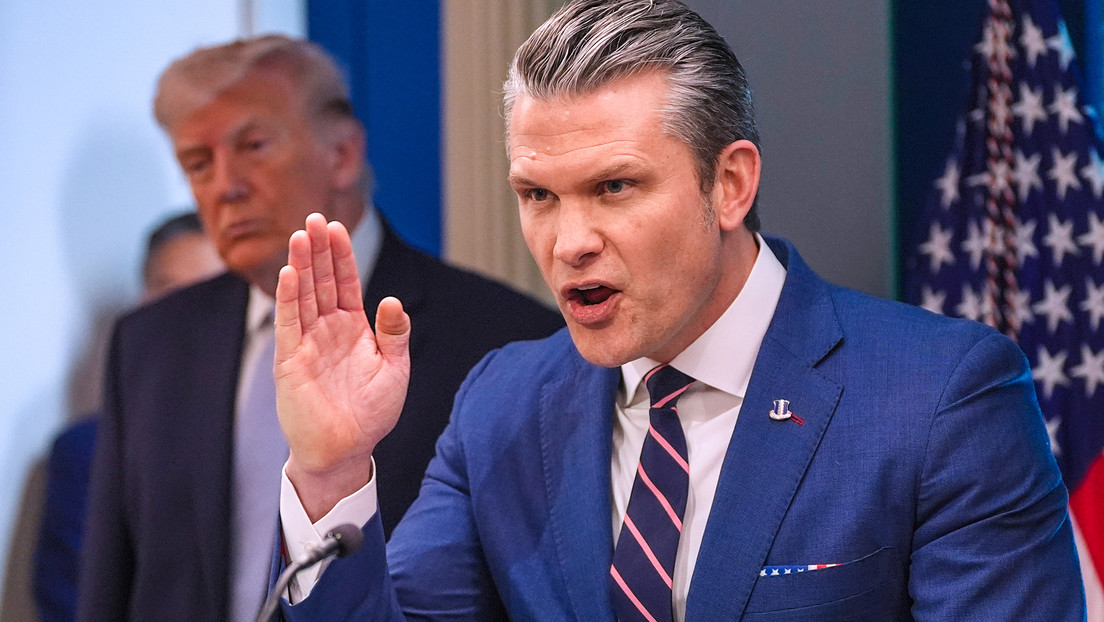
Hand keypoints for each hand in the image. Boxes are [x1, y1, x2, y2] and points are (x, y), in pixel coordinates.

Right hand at [274, 213, 410, 518]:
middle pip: (322, 281)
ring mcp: (307, 343)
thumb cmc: (370, 414)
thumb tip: (393, 299)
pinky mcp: (291, 361)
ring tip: (300, 235)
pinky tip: (289, 273)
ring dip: (301, 265)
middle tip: (314, 217)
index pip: (345, 283)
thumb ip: (394, 334)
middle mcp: (327, 330)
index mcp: (352, 328)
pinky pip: (289, 324)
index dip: (341, 255)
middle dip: (319, 250)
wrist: (346, 451)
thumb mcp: (394, 370)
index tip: (336, 227)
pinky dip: (288, 298)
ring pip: (303, 295)